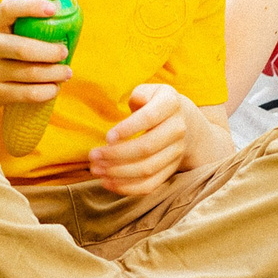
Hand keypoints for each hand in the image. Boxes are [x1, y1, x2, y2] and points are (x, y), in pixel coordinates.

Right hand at [0, 0, 72, 110]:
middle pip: (24, 49)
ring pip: (29, 73)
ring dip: (54, 74)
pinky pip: (26, 94)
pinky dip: (45, 92)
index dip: (32, 7)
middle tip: (65, 52)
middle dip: (50, 52)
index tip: (53, 10)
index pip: (9, 8)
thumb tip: (65, 20)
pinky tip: (54, 88)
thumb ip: (21, 23)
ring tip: (66, 73)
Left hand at [89, 85, 212, 196]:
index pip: (149, 118)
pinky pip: (150, 184)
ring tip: (96, 169)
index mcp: (171, 103)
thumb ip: (140, 94)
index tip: (107, 137)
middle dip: (116, 155)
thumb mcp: (150, 90)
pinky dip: (128, 188)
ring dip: (118, 173)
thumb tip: (134, 103)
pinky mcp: (171, 169)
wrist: (185, 122)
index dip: (128, 129)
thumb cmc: (155, 103)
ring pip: (147, 169)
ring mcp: (177, 151)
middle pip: (147, 147)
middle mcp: (178, 128)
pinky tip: (107, 183)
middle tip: (93, 156)